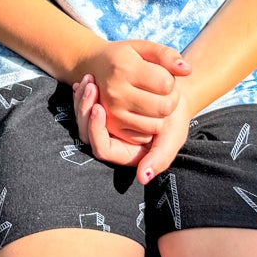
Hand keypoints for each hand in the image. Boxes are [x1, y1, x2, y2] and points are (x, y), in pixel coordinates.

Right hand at [72, 40, 189, 143]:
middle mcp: (115, 92)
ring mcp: (112, 112)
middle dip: (170, 99)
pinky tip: (143, 113)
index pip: (166, 84)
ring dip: (161, 115)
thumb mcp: (144, 47)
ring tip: (152, 101)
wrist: (94, 67)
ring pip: (156, 125)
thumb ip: (167, 55)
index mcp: (124, 69)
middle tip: (162, 91)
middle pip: (164, 107)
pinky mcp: (113, 127)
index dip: (170, 80)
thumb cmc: (125, 57)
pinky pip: (144, 136)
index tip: (162, 75)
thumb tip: (187, 70)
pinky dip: (149, 126)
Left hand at [74, 75, 192, 183]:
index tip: (99, 108)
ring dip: (82, 99)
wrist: (174, 97)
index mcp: (124, 153)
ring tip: (88, 79)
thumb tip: (143, 178)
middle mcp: (111, 140)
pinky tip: (88, 78)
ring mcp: (104, 124)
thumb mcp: (173, 137)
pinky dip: (84, 92)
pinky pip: (87, 104)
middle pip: (86, 132)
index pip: (101, 148)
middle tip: (90, 87)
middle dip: (84, 110)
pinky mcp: (102, 109)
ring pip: (83, 117)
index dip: (97, 130)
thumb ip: (160, 158)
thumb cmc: (174, 119)